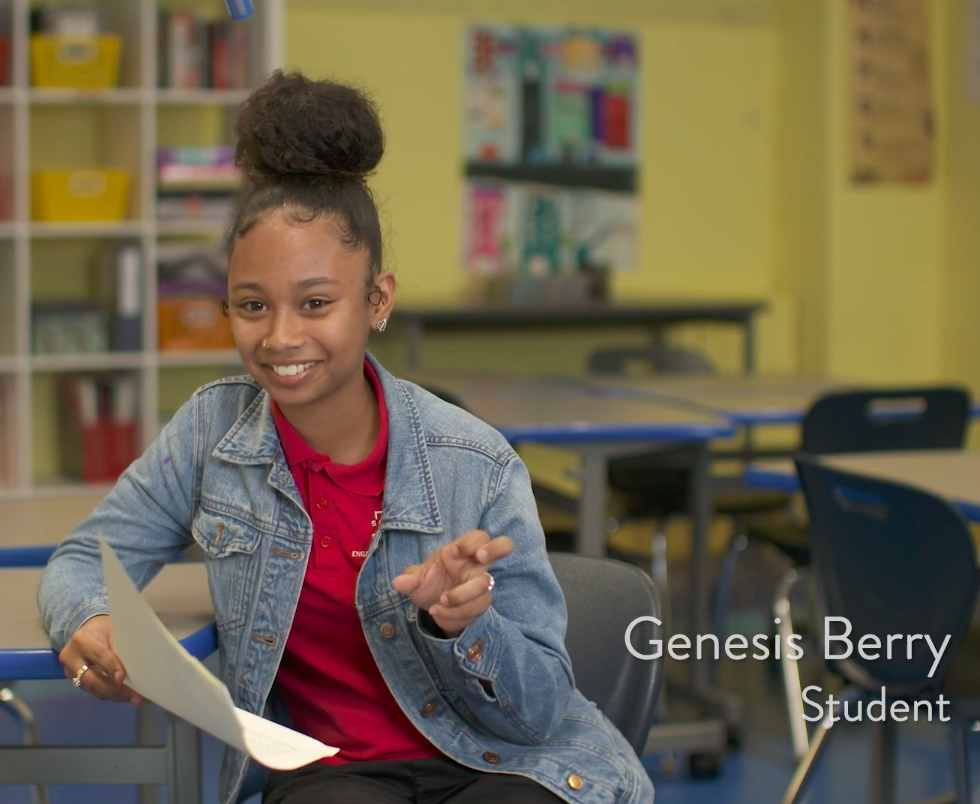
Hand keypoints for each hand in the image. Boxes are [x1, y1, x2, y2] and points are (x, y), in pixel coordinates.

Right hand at [58, 614, 144, 705]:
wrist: (88, 631)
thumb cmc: (105, 629)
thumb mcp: (113, 629)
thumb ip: (121, 645)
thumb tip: (140, 666)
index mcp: (82, 641)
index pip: (99, 656)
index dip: (111, 667)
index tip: (122, 678)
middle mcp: (71, 658)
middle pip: (92, 679)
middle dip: (115, 690)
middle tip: (136, 696)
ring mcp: (71, 673)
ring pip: (94, 689)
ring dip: (116, 696)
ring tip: (136, 699)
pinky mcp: (76, 682)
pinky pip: (94, 691)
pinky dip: (112, 695)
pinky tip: (127, 696)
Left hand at [392, 529, 512, 637]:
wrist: (434, 608)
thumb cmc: (430, 584)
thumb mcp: (416, 580)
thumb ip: (410, 579)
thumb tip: (398, 582)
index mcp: (461, 551)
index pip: (478, 536)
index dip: (471, 542)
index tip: (454, 552)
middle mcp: (476, 565)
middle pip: (504, 545)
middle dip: (496, 548)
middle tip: (480, 558)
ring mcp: (481, 584)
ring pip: (487, 585)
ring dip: (462, 596)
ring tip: (441, 602)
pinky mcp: (480, 603)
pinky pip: (476, 608)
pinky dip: (456, 613)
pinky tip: (440, 613)